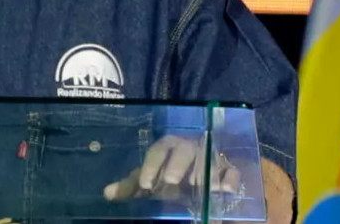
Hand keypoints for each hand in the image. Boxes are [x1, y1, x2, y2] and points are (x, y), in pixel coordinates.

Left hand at [103, 135, 240, 200]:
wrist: (196, 175)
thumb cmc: (168, 173)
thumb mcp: (150, 180)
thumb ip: (131, 187)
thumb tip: (107, 193)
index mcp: (168, 147)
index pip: (158, 150)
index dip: (151, 166)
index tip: (144, 184)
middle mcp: (189, 148)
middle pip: (184, 150)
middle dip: (177, 164)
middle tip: (171, 181)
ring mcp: (210, 157)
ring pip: (209, 159)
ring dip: (204, 172)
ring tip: (199, 186)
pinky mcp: (228, 170)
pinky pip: (232, 171)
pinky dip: (230, 179)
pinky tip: (226, 190)